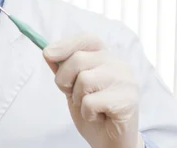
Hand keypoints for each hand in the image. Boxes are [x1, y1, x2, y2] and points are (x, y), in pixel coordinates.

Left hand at [43, 33, 143, 147]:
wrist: (110, 142)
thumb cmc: (92, 111)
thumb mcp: (72, 87)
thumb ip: (63, 69)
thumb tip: (48, 53)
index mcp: (106, 57)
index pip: (87, 39)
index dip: (66, 44)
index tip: (47, 54)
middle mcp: (119, 64)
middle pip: (79, 59)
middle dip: (64, 79)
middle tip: (71, 94)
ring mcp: (126, 81)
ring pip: (84, 80)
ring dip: (78, 98)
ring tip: (89, 106)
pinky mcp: (128, 100)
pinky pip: (91, 102)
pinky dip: (87, 113)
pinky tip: (98, 116)